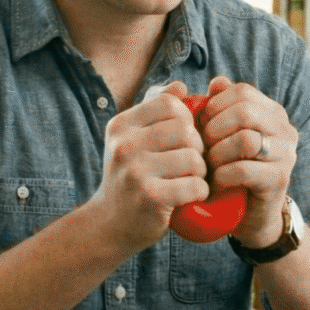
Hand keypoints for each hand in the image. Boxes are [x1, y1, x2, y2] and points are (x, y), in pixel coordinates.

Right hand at [89, 81, 208, 249]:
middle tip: (191, 164)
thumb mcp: (133, 139)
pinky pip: (194, 185)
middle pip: (186, 131)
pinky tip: (191, 197)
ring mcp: (135, 171)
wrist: (109, 224)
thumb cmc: (131, 177)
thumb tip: (180, 85)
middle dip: (197, 148)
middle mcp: (124, 145)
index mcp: (121, 125)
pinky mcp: (150, 197)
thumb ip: (155, 110)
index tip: (183, 139)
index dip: (186, 119)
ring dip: (201, 172)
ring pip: (194, 158)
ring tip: (190, 180)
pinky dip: (200, 192)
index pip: (170, 104)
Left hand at [195, 76, 297, 247]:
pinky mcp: (279, 180)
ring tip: (209, 166)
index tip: (202, 125)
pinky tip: (216, 183)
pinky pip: (244, 170)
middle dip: (215, 129)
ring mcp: (286, 155)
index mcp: (272, 113)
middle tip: (202, 147)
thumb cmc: (233, 171)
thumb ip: (222, 108)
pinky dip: (222, 176)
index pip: (242, 92)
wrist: (252, 215)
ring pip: (246, 139)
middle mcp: (285, 130)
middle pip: (245, 112)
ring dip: (217, 153)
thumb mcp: (226, 136)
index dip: (214, 106)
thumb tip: (217, 82)